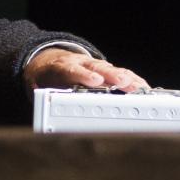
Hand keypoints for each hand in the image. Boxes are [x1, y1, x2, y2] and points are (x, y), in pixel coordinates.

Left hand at [23, 47, 150, 91]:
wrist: (48, 62)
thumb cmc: (46, 77)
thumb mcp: (37, 87)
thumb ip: (43, 99)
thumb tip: (48, 117)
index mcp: (61, 67)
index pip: (71, 70)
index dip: (83, 75)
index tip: (95, 81)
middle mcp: (80, 63)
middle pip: (97, 68)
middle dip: (112, 75)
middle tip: (124, 81)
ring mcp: (94, 66)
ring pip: (111, 70)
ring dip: (126, 78)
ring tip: (139, 87)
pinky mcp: (104, 70)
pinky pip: (119, 73)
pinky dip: (131, 80)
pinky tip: (142, 87)